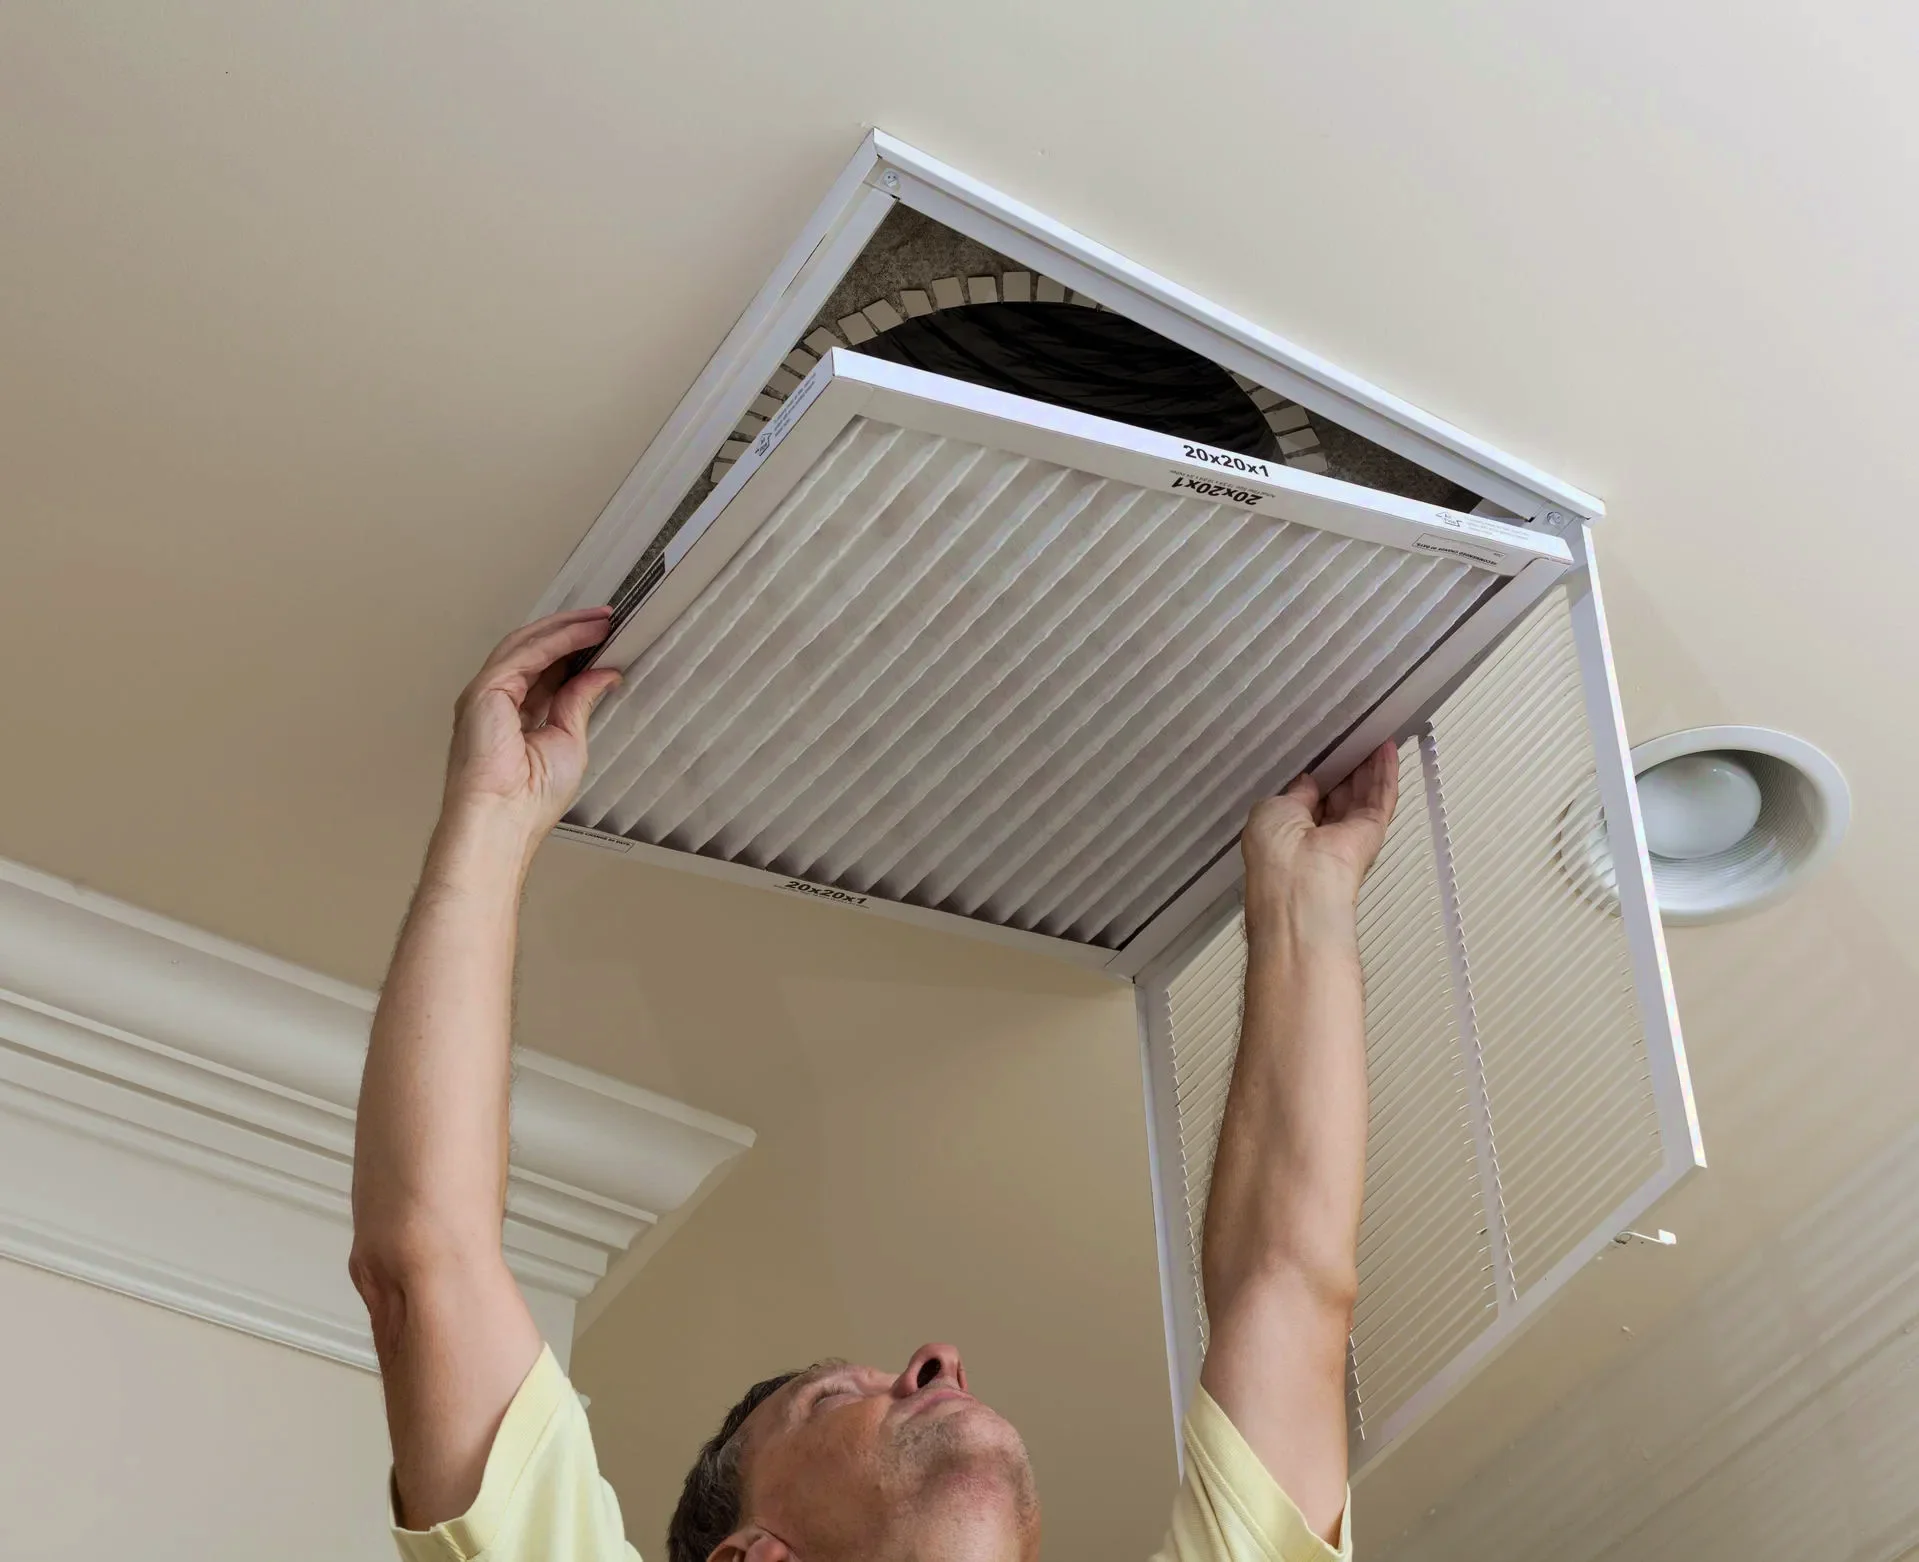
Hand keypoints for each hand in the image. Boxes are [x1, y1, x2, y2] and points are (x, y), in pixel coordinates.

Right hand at [442, 607, 621, 847]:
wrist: (505, 817)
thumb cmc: (531, 798)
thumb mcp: (569, 740)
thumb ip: (580, 701)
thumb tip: (604, 674)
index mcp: (515, 715)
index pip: (546, 670)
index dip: (574, 650)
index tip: (605, 638)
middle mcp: (498, 699)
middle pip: (535, 650)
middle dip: (571, 631)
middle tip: (606, 618)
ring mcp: (488, 692)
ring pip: (528, 644)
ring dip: (567, 628)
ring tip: (601, 619)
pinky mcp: (486, 690)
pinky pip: (526, 654)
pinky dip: (557, 640)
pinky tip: (584, 633)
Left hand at [1241, 741, 1399, 933]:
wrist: (1301, 885)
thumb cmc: (1274, 847)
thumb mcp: (1272, 811)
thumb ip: (1294, 793)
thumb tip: (1308, 781)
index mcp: (1290, 830)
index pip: (1308, 800)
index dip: (1318, 776)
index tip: (1325, 751)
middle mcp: (1321, 833)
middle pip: (1339, 794)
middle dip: (1346, 767)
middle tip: (1353, 736)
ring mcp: (1349, 832)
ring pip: (1363, 792)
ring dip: (1369, 765)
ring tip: (1373, 733)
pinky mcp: (1372, 829)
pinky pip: (1381, 796)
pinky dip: (1386, 772)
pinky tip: (1387, 747)